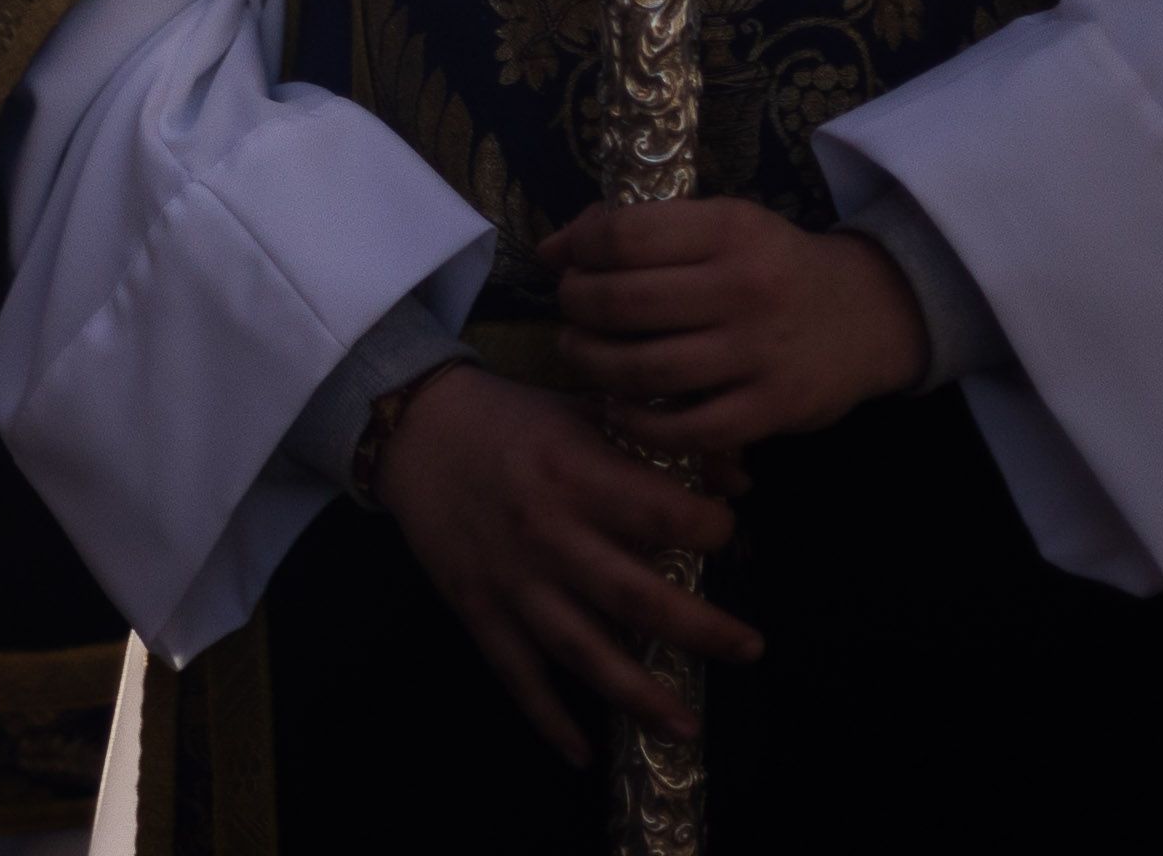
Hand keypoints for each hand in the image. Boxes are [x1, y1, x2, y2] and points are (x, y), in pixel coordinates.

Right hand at [374, 362, 757, 766]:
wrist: (412, 428)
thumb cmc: (509, 417)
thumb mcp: (584, 409)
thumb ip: (660, 441)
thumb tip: (740, 479)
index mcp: (577, 475)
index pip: (666, 515)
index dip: (712, 529)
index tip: (728, 532)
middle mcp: (549, 535)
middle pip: (637, 599)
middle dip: (703, 631)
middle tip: (750, 649)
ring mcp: (513, 582)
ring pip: (584, 652)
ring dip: (639, 696)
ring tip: (687, 727)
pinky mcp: (479, 609)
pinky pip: (517, 675)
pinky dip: (548, 719)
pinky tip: (582, 754)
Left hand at [548, 198, 933, 458]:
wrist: (866, 314)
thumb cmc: (772, 265)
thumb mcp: (721, 225)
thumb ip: (642, 230)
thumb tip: (554, 249)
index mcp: (728, 229)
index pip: (624, 235)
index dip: (579, 249)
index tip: (566, 262)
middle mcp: (743, 287)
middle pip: (624, 302)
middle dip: (576, 307)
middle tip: (571, 310)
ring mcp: (759, 352)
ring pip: (646, 368)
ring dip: (593, 363)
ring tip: (581, 353)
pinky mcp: (773, 407)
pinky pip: (688, 428)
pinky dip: (638, 422)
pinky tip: (618, 406)